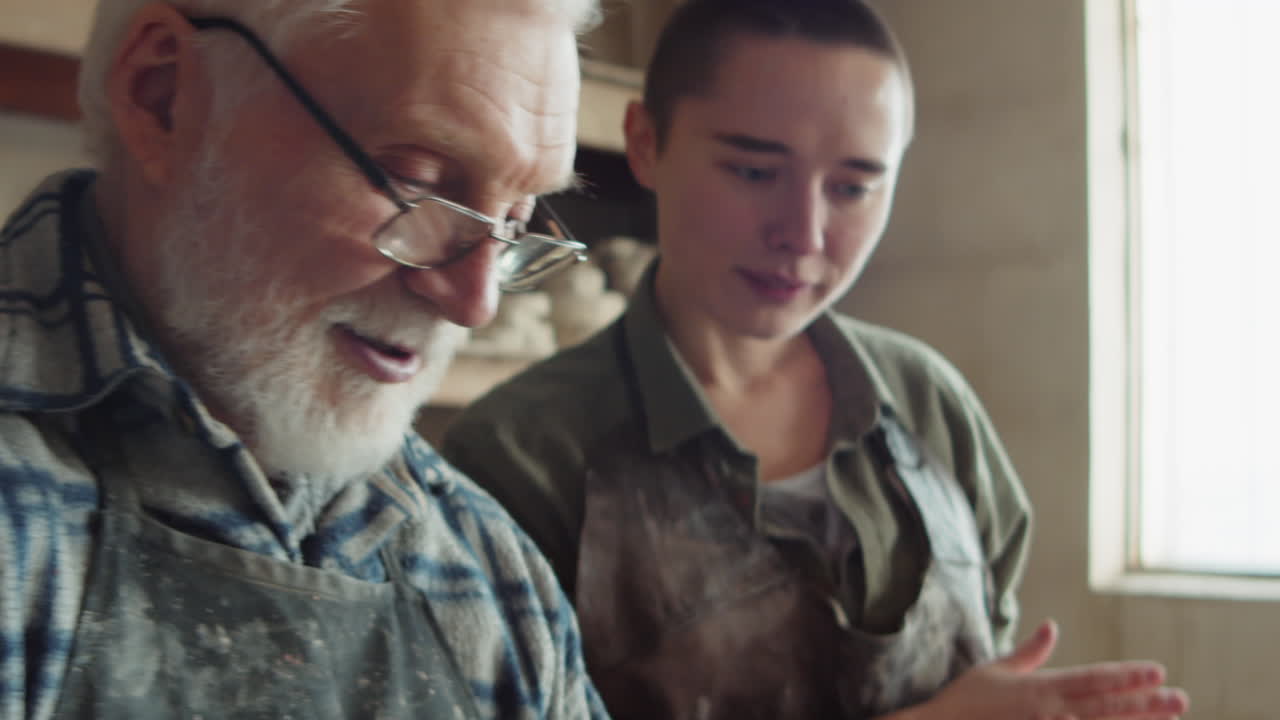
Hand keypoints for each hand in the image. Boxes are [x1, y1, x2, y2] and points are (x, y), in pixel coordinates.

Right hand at [905, 619, 1188, 719]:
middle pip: (1107, 706)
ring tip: (1168, 717)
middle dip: (1146, 703)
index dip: (1127, 675)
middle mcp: (1050, 711)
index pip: (1094, 679)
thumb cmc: (966, 702)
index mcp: (1041, 687)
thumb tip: (1051, 626)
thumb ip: (1030, 651)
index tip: (1157, 671)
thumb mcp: (996, 670)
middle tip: (1180, 698)